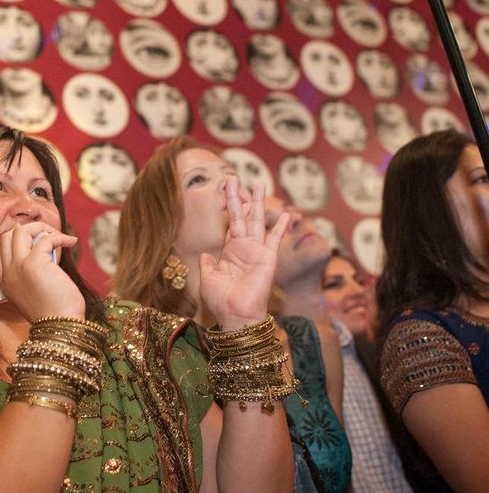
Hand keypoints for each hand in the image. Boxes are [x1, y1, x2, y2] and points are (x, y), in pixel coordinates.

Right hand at [0, 222, 84, 321]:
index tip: (32, 241)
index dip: (13, 241)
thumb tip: (43, 247)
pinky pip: (45, 238)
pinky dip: (59, 236)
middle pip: (7, 236)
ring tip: (57, 236)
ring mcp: (19, 266)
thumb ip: (29, 273)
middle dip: (27, 230)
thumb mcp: (31, 293)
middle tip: (47, 236)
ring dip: (41, 228)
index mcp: (4, 282)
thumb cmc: (53, 312)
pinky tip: (70, 242)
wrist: (60, 326)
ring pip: (21, 231)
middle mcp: (8, 273)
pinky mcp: (35, 263)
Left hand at [199, 178, 288, 330]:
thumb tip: (206, 254)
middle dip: (237, 196)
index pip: (230, 224)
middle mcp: (244, 248)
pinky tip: (287, 214)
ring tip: (259, 183)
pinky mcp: (268, 258)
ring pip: (256, 221)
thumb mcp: (208, 278)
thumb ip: (208, 264)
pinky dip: (280, 227)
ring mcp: (257, 252)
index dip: (228, 207)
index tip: (224, 189)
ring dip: (258, 202)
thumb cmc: (221, 300)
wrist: (235, 316)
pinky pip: (274, 239)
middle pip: (241, 216)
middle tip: (232, 176)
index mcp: (230, 252)